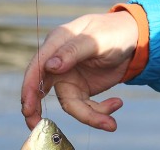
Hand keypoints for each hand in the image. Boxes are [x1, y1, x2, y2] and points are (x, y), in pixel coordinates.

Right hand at [21, 11, 137, 130]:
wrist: (132, 41)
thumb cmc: (113, 32)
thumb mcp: (96, 39)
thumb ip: (72, 50)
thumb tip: (49, 66)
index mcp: (57, 43)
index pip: (38, 66)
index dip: (30, 87)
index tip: (28, 109)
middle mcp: (59, 62)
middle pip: (41, 87)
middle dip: (36, 109)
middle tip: (35, 126)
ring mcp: (69, 77)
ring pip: (69, 103)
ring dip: (88, 116)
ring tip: (110, 124)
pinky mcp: (81, 88)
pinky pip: (85, 106)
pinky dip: (100, 111)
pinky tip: (117, 102)